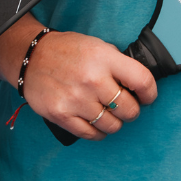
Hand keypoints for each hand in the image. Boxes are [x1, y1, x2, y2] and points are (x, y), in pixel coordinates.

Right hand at [22, 31, 157, 140]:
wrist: (30, 57)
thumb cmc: (66, 51)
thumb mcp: (97, 46)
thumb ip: (118, 64)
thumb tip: (138, 86)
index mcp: (104, 58)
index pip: (143, 82)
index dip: (150, 94)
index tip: (147, 97)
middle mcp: (92, 80)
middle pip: (130, 109)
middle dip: (131, 110)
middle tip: (123, 106)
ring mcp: (77, 99)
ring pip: (112, 126)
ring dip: (114, 122)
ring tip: (106, 113)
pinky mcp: (62, 115)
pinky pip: (91, 134)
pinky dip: (97, 132)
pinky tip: (94, 122)